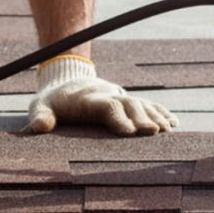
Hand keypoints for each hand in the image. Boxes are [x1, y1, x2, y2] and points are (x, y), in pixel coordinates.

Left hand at [26, 56, 177, 135]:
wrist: (68, 79)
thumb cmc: (53, 101)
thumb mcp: (40, 106)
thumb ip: (40, 116)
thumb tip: (40, 128)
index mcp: (88, 99)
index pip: (107, 106)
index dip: (118, 118)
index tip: (129, 132)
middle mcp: (109, 95)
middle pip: (130, 104)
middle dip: (143, 117)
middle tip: (154, 132)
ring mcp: (120, 96)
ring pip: (142, 103)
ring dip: (156, 116)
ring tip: (167, 130)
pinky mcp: (128, 100)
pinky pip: (149, 104)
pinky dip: (162, 112)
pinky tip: (173, 123)